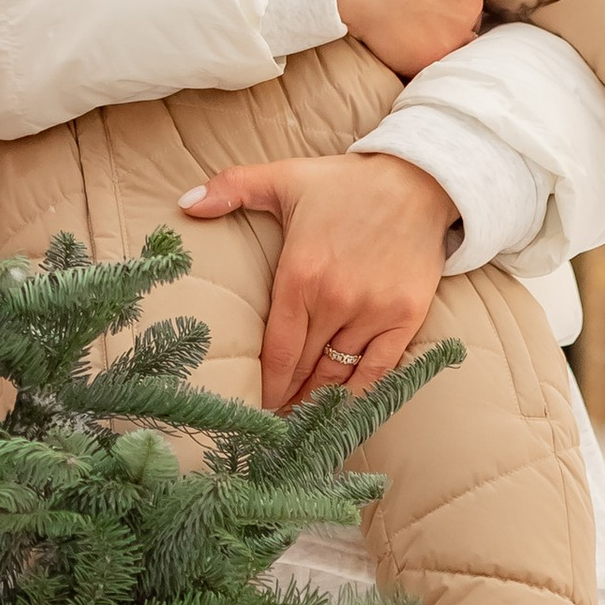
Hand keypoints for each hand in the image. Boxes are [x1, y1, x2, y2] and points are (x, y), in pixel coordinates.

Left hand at [179, 151, 455, 408]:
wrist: (419, 177)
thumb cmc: (346, 183)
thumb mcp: (284, 176)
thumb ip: (231, 187)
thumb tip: (184, 204)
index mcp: (300, 275)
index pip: (278, 350)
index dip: (265, 385)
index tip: (252, 408)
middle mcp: (336, 300)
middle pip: (305, 369)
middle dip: (286, 401)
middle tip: (269, 428)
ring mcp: (374, 311)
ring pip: (339, 374)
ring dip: (318, 405)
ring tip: (300, 427)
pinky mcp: (406, 317)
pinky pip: (379, 370)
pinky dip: (360, 396)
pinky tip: (343, 414)